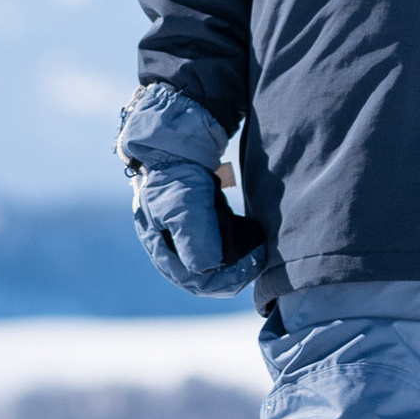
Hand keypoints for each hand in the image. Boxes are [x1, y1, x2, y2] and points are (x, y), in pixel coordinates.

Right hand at [117, 79, 264, 299]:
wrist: (175, 138)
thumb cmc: (176, 172)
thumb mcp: (183, 204)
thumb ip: (194, 238)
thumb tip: (209, 270)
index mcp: (160, 246)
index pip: (194, 280)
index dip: (224, 280)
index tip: (251, 267)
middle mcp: (168, 243)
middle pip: (202, 274)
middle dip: (231, 273)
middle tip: (258, 262)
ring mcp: (180, 230)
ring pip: (209, 261)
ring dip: (233, 261)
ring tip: (255, 251)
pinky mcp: (194, 217)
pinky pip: (214, 242)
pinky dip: (231, 244)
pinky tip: (247, 235)